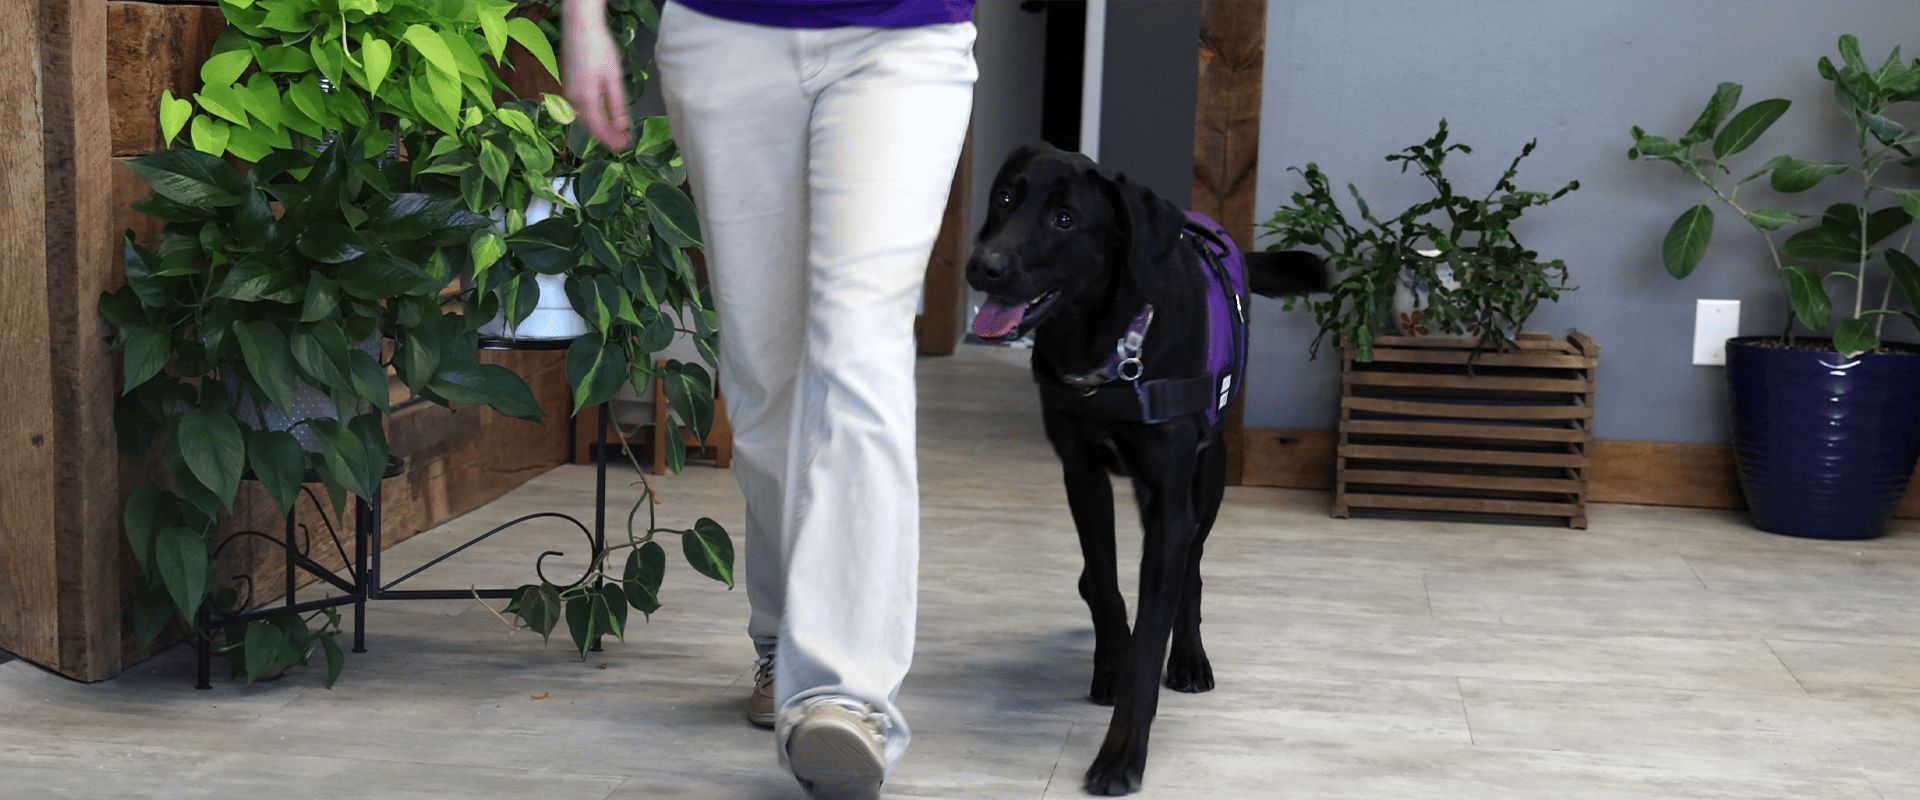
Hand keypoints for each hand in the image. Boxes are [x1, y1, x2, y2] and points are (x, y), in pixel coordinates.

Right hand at [561, 0, 631, 149]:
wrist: (580, 25)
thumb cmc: (598, 47)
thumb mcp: (613, 78)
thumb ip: (617, 106)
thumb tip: (621, 128)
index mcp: (585, 99)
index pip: (598, 130)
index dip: (612, 141)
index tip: (626, 145)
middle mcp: (572, 98)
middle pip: (589, 126)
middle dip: (606, 135)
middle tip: (623, 139)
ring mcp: (568, 90)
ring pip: (584, 116)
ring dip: (599, 125)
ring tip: (616, 128)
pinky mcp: (568, 82)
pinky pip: (580, 105)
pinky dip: (592, 113)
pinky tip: (604, 110)